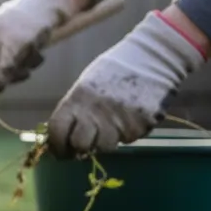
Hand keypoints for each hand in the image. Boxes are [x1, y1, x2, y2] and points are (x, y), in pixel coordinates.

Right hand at [0, 0, 83, 94]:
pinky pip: (12, 64)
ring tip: (32, 57)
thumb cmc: (27, 22)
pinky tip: (36, 53)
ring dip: (18, 70)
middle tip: (19, 75)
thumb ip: (3, 68)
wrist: (48, 4)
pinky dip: (25, 63)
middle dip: (2, 77)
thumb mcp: (15, 46)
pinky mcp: (7, 46)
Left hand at [45, 10, 210, 158]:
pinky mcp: (140, 125)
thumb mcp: (86, 84)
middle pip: (80, 145)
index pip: (57, 131)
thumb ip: (75, 109)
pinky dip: (128, 132)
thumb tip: (65, 135)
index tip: (60, 152)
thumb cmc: (114, 70)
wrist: (153, 58)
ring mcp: (118, 120)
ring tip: (111, 127)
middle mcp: (95, 113)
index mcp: (77, 100)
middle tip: (86, 145)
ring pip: (105, 147)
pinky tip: (131, 116)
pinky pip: (129, 138)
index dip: (57, 145)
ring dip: (105, 142)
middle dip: (81, 148)